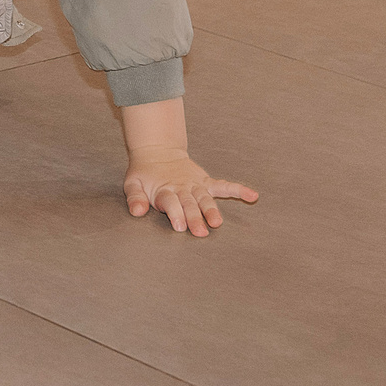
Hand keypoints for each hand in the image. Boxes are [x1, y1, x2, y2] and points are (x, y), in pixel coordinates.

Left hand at [122, 149, 257, 236]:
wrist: (157, 152)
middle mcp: (181, 188)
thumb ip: (134, 198)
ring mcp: (195, 185)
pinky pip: (223, 186)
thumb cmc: (144, 174)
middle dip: (195, 217)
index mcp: (164, 190)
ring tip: (217, 222)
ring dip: (212, 210)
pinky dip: (238, 189)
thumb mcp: (132, 184)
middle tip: (200, 233)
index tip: (179, 227)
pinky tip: (253, 196)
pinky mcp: (205, 182)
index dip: (175, 214)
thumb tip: (137, 212)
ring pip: (205, 198)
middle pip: (189, 203)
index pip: (170, 203)